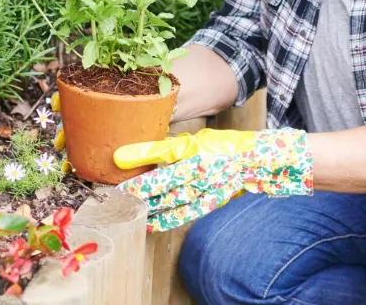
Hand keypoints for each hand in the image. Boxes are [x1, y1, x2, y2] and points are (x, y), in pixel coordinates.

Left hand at [116, 129, 312, 231]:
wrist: (253, 162)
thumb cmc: (219, 146)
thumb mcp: (187, 142)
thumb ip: (154, 149)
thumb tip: (120, 155)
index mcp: (194, 161)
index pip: (156, 179)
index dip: (134, 187)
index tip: (113, 190)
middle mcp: (200, 182)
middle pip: (160, 197)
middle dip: (135, 201)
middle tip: (112, 204)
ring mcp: (205, 196)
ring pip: (169, 209)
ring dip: (146, 212)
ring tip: (125, 213)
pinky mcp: (208, 206)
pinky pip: (181, 217)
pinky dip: (163, 221)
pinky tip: (149, 222)